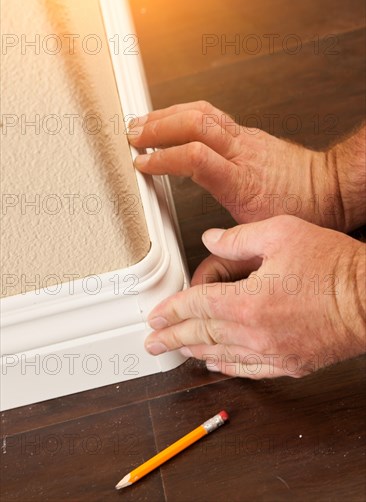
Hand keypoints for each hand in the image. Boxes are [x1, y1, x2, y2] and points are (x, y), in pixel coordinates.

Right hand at [128, 101, 344, 229]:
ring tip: (144, 122)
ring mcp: (245, 139)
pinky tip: (175, 119)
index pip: (194, 158)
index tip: (140, 165)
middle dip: (156, 127)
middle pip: (193, 124)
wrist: (330, 188)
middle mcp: (241, 153)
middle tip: (132, 135)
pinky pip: (212, 114)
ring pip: (202, 112)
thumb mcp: (259, 232)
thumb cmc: (301, 209)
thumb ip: (228, 243)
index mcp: (241, 181)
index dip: (161, 158)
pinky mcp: (248, 134)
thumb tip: (204, 262)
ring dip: (167, 114)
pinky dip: (186, 113)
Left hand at [144, 216, 364, 378]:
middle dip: (173, 338)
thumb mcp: (281, 233)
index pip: (196, 306)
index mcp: (249, 301)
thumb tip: (210, 240)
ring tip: (175, 352)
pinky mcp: (290, 363)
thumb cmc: (334, 265)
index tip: (155, 316)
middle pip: (202, 336)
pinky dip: (227, 368)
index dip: (171, 310)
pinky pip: (249, 370)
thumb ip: (238, 238)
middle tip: (152, 343)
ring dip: (194, 354)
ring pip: (221, 356)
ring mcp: (273, 352)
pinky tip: (215, 366)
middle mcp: (255, 332)